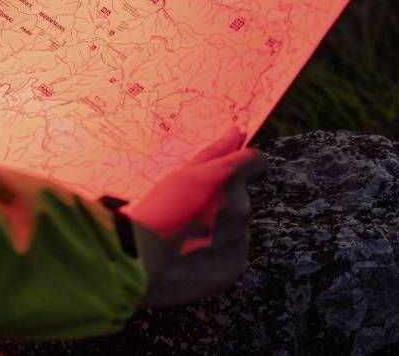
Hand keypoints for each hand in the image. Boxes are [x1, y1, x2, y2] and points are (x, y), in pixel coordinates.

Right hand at [122, 126, 267, 307]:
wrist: (143, 264)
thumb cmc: (156, 213)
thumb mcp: (180, 174)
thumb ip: (214, 153)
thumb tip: (237, 132)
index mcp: (228, 178)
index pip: (256, 163)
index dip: (243, 166)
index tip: (229, 173)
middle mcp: (240, 206)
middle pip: (241, 198)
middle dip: (222, 202)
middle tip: (190, 211)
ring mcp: (241, 239)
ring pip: (236, 226)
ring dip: (220, 228)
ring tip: (186, 236)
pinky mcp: (236, 266)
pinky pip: (232, 253)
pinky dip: (217, 253)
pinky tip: (192, 255)